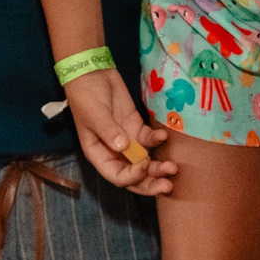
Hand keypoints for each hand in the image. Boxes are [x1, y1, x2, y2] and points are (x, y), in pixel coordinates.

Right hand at [66, 69, 174, 194]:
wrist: (92, 73)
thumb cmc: (86, 96)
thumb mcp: (94, 114)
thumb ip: (109, 131)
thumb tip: (123, 147)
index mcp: (99, 155)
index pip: (117, 176)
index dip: (133, 176)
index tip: (145, 164)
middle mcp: (113, 152)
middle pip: (133, 175)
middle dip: (150, 183)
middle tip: (168, 186)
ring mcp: (127, 140)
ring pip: (144, 161)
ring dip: (158, 167)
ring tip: (173, 167)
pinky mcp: (136, 127)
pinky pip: (149, 140)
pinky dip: (157, 141)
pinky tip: (164, 136)